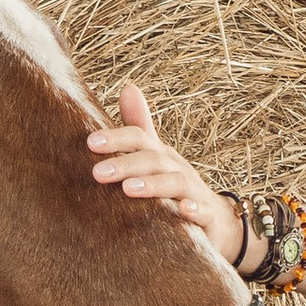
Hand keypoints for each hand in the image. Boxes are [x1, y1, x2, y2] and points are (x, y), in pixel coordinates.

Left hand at [85, 85, 243, 264]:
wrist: (215, 219)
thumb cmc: (174, 184)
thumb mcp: (156, 156)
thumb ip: (139, 126)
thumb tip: (128, 87)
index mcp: (160, 155)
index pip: (139, 138)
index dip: (117, 138)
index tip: (90, 142)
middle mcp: (177, 169)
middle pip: (153, 160)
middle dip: (126, 164)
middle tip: (97, 173)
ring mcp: (194, 192)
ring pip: (176, 183)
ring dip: (154, 184)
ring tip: (128, 189)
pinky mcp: (207, 216)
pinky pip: (203, 212)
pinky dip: (194, 210)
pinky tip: (182, 210)